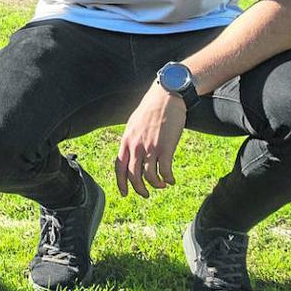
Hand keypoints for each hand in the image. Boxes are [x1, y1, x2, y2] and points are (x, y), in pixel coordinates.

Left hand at [115, 83, 186, 198]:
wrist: (166, 96)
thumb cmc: (151, 108)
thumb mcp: (134, 124)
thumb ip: (131, 139)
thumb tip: (131, 153)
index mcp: (127, 140)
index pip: (119, 167)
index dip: (121, 183)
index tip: (124, 193)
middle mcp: (136, 146)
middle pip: (133, 176)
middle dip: (139, 189)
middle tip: (146, 194)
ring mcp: (150, 147)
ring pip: (149, 176)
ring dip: (156, 185)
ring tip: (161, 185)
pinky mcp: (166, 148)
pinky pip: (165, 170)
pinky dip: (168, 178)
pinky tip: (171, 180)